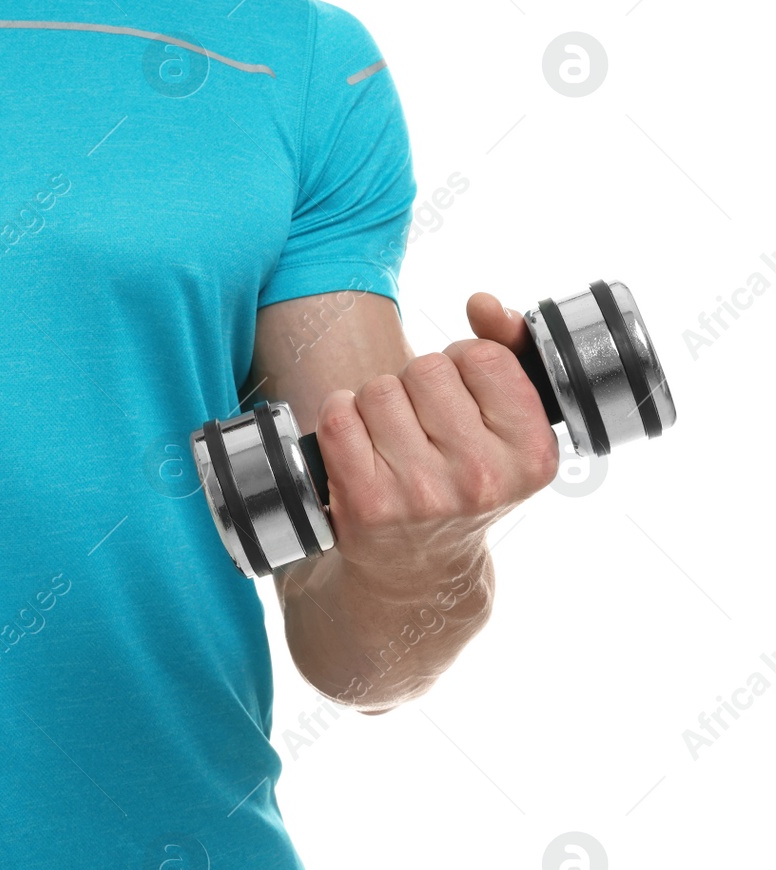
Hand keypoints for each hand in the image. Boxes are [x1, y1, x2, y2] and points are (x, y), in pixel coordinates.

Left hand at [312, 291, 561, 590]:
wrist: (419, 565)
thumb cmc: (462, 476)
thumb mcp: (507, 423)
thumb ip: (509, 348)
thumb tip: (483, 303)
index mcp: (531, 455)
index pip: (482, 357)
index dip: (463, 362)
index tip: (462, 394)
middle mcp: (482, 479)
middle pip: (426, 368)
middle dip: (418, 383)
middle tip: (423, 421)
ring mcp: (422, 494)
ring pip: (378, 389)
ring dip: (376, 401)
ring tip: (392, 436)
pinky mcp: (367, 503)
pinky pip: (338, 415)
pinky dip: (339, 416)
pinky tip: (358, 443)